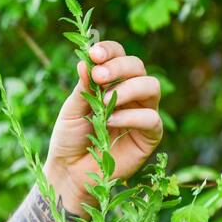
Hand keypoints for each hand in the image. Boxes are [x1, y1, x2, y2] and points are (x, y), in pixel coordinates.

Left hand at [44, 41, 163, 214]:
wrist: (70, 171)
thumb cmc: (70, 137)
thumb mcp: (71, 109)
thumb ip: (82, 87)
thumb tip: (86, 61)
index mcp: (111, 82)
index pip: (119, 55)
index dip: (110, 50)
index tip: (94, 53)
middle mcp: (131, 94)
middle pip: (138, 66)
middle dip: (119, 67)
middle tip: (98, 76)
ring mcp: (142, 113)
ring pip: (151, 87)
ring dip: (129, 88)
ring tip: (104, 101)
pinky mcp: (149, 136)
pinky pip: (150, 118)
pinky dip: (131, 116)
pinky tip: (111, 121)